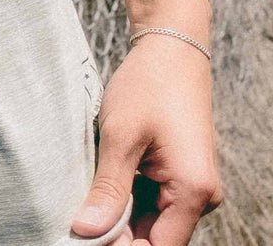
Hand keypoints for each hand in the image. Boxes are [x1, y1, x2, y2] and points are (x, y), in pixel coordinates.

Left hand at [70, 35, 221, 245]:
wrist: (170, 49)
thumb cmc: (148, 85)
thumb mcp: (120, 135)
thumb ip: (108, 188)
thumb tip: (86, 231)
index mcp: (192, 192)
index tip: (81, 236)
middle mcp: (200, 197)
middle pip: (153, 237)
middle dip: (115, 231)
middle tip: (75, 216)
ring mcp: (191, 186)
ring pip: (150, 220)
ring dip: (118, 213)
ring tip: (84, 196)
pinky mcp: (179, 175)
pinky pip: (152, 201)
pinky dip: (125, 196)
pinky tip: (99, 182)